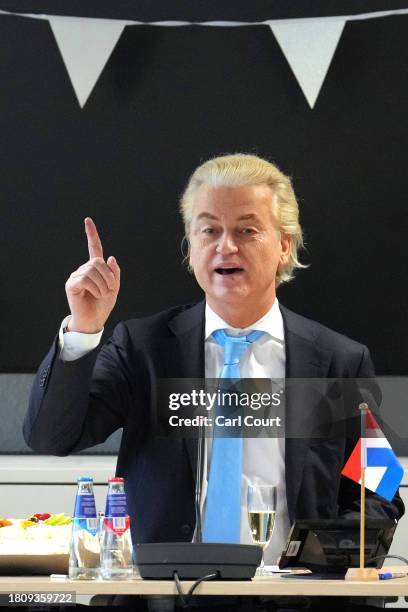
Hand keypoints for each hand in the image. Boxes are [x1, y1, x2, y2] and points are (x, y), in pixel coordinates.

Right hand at [65, 218, 119, 332]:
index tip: (88, 220)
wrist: (94, 320)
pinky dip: (96, 288)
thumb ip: (114, 272)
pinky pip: (86, 279)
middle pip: (98, 262)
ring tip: (102, 294)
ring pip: (93, 270)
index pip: (93, 248)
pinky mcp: (72, 284)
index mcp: (95, 268)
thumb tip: (110, 257)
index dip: (91, 234)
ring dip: (103, 285)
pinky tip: (95, 295)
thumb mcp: (115, 288)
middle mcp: (84, 269)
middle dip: (109, 276)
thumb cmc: (102, 305)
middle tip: (110, 290)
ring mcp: (76, 276)